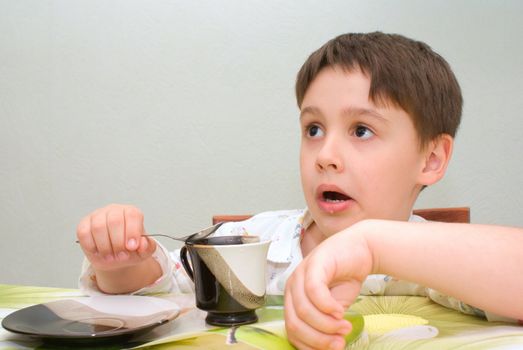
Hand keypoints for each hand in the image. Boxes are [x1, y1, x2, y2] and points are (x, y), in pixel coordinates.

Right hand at [76, 204, 156, 271]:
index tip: (132, 247)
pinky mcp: (84, 224)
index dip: (132, 232)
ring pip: (98, 227)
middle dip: (118, 242)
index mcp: (131, 213)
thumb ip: (147, 247)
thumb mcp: (143, 251)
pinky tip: (98, 252)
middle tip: (121, 255)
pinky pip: (84, 233)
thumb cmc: (130, 250)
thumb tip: (142, 244)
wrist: (115, 256)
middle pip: (115, 221)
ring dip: (105, 247)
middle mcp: (114, 211)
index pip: (132, 215)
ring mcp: (97, 216)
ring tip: (111, 256)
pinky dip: (91, 246)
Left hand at [284, 224, 372, 349]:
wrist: (361, 250)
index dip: (310, 346)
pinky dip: (327, 306)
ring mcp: (301, 273)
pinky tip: (341, 311)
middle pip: (295, 323)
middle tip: (339, 342)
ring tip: (345, 327)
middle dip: (318, 339)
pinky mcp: (314, 263)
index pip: (292, 330)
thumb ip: (326, 324)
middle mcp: (292, 286)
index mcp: (293, 299)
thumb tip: (328, 348)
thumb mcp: (334, 308)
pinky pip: (313, 291)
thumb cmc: (345, 278)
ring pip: (303, 309)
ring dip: (326, 325)